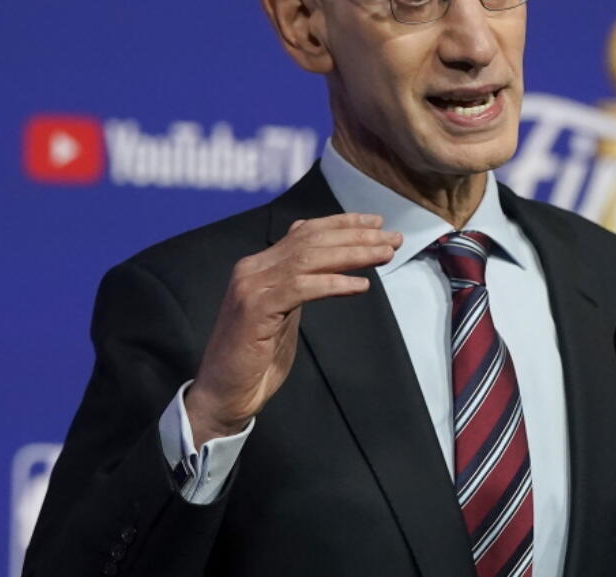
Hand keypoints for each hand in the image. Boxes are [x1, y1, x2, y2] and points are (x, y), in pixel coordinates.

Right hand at [184, 213, 401, 445]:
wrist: (223, 394)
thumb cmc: (255, 359)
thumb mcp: (283, 313)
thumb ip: (299, 286)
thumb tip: (328, 266)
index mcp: (259, 266)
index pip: (304, 231)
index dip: (342, 223)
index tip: (376, 221)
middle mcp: (253, 269)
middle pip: (311, 241)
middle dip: (356, 236)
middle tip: (392, 238)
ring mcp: (252, 287)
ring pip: (309, 258)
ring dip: (352, 253)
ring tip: (384, 254)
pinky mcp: (255, 309)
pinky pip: (302, 288)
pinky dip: (334, 283)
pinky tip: (360, 285)